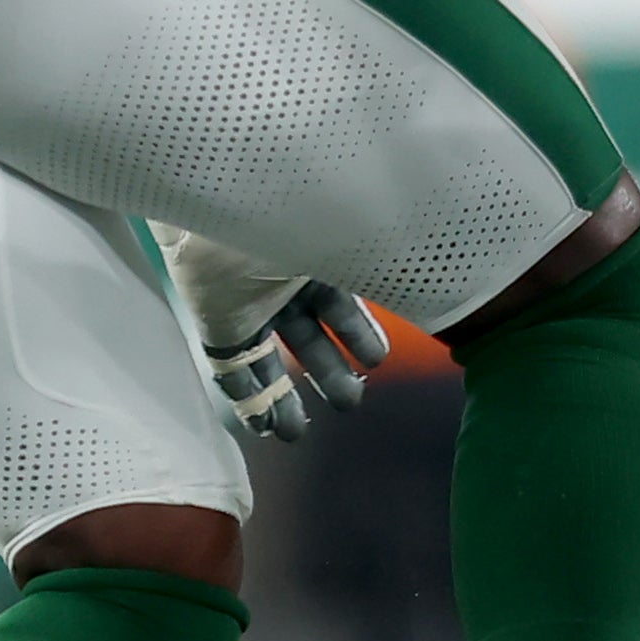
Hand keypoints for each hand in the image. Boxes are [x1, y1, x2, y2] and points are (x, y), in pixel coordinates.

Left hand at [165, 229, 391, 443]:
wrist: (235, 207)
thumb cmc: (298, 221)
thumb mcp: (350, 246)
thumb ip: (381, 271)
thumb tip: (424, 282)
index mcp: (316, 262)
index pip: (340, 306)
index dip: (358, 337)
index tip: (377, 363)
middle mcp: (281, 286)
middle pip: (308, 339)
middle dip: (329, 375)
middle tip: (351, 403)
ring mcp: (247, 306)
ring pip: (269, 362)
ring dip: (283, 399)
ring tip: (297, 433)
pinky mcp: (215, 323)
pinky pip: (231, 368)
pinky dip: (248, 399)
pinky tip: (265, 426)